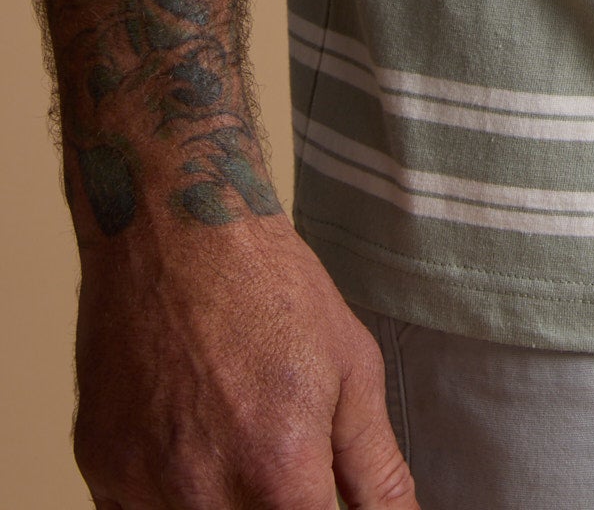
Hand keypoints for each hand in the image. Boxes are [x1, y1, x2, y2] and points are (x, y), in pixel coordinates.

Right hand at [72, 212, 417, 507]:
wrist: (177, 228)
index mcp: (280, 472)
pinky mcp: (101, 469)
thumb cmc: (268, 286)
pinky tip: (189, 436)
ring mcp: (145, 485)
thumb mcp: (351, 368)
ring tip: (231, 430)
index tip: (312, 488)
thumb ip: (376, 469)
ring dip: (219, 499)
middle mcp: (206, 492)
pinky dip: (166, 495)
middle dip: (271, 501)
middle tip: (271, 442)